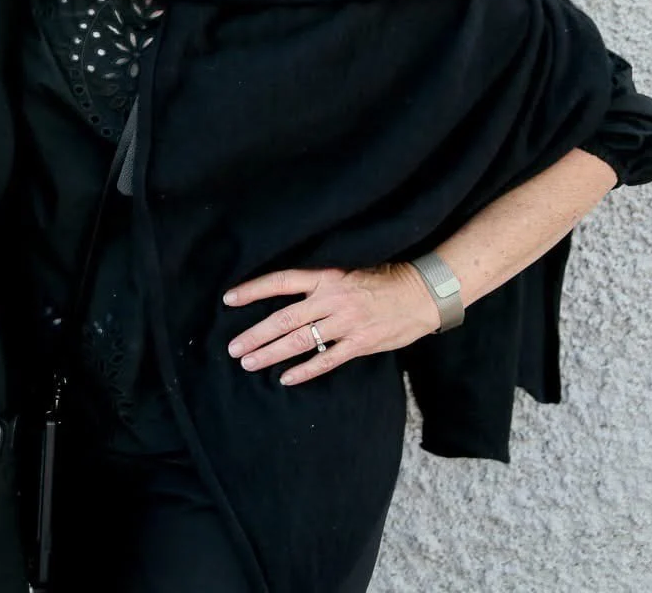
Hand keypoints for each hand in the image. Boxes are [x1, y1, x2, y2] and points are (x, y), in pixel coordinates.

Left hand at [222, 264, 442, 386]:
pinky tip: (285, 378)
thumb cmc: (384, 279)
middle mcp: (332, 299)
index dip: (253, 290)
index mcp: (327, 276)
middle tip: (233, 348)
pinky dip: (304, 370)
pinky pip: (327, 360)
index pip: (281, 282)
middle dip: (255, 334)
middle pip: (284, 318)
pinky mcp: (360, 344)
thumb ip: (319, 285)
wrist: (423, 293)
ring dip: (271, 354)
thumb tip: (286, 297)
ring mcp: (346, 323)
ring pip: (300, 341)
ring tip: (249, 363)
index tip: (228, 300)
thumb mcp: (347, 271)